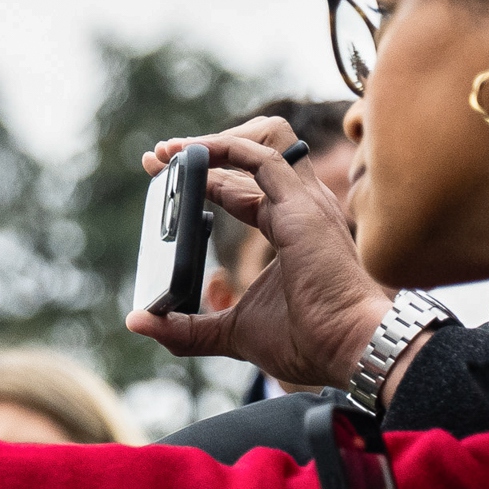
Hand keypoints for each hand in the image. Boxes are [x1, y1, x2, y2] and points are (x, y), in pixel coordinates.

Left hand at [127, 125, 389, 392]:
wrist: (350, 349)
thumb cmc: (306, 342)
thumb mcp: (231, 332)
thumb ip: (187, 328)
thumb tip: (139, 322)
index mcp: (290, 227)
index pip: (240, 185)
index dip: (202, 175)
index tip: (161, 173)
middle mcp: (300, 206)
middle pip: (251, 152)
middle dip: (204, 147)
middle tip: (158, 156)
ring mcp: (304, 202)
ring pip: (266, 138)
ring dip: (214, 139)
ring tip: (173, 152)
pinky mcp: (301, 206)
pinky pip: (261, 157)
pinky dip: (223, 148)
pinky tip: (191, 156)